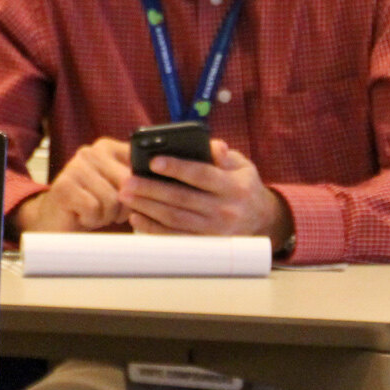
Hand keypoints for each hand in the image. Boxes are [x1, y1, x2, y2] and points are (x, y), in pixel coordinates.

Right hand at [12, 137, 133, 234]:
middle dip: (123, 206)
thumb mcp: (120, 189)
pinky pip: (94, 208)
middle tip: (109, 210)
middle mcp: (90, 152)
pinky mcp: (64, 186)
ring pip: (112, 199)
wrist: (58, 222)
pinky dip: (92, 219)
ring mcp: (74, 167)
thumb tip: (157, 184)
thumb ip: (138, 180)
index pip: (139, 163)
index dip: (143, 188)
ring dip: (106, 215)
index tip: (133, 198)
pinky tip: (82, 215)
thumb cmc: (94, 205)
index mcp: (107, 147)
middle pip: (128, 183)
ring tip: (94, 212)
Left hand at [125, 139, 293, 250]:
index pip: (201, 175)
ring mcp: (216, 231)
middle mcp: (225, 210)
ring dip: (147, 208)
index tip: (153, 161)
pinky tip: (136, 216)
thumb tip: (213, 145)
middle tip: (127, 181)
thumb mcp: (242, 165)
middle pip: (182, 199)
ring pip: (175, 219)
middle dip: (151, 189)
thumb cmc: (243, 185)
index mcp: (233, 187)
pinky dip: (154, 229)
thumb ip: (224, 154)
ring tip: (125, 195)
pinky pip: (176, 238)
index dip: (177, 168)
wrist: (263, 220)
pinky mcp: (207, 244)